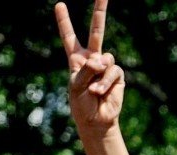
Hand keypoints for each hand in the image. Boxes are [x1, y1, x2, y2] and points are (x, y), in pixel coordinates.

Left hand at [55, 1, 122, 137]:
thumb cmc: (82, 105)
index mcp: (76, 60)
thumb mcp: (77, 86)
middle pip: (97, 31)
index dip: (64, 22)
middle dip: (100, 11)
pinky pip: (113, 71)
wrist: (96, 121)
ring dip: (99, 75)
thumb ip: (86, 69)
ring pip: (106, 59)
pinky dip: (105, 82)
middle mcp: (92, 59)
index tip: (59, 5)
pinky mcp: (117, 75)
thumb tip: (101, 60)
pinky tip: (100, 92)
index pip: (69, 38)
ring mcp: (105, 66)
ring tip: (93, 90)